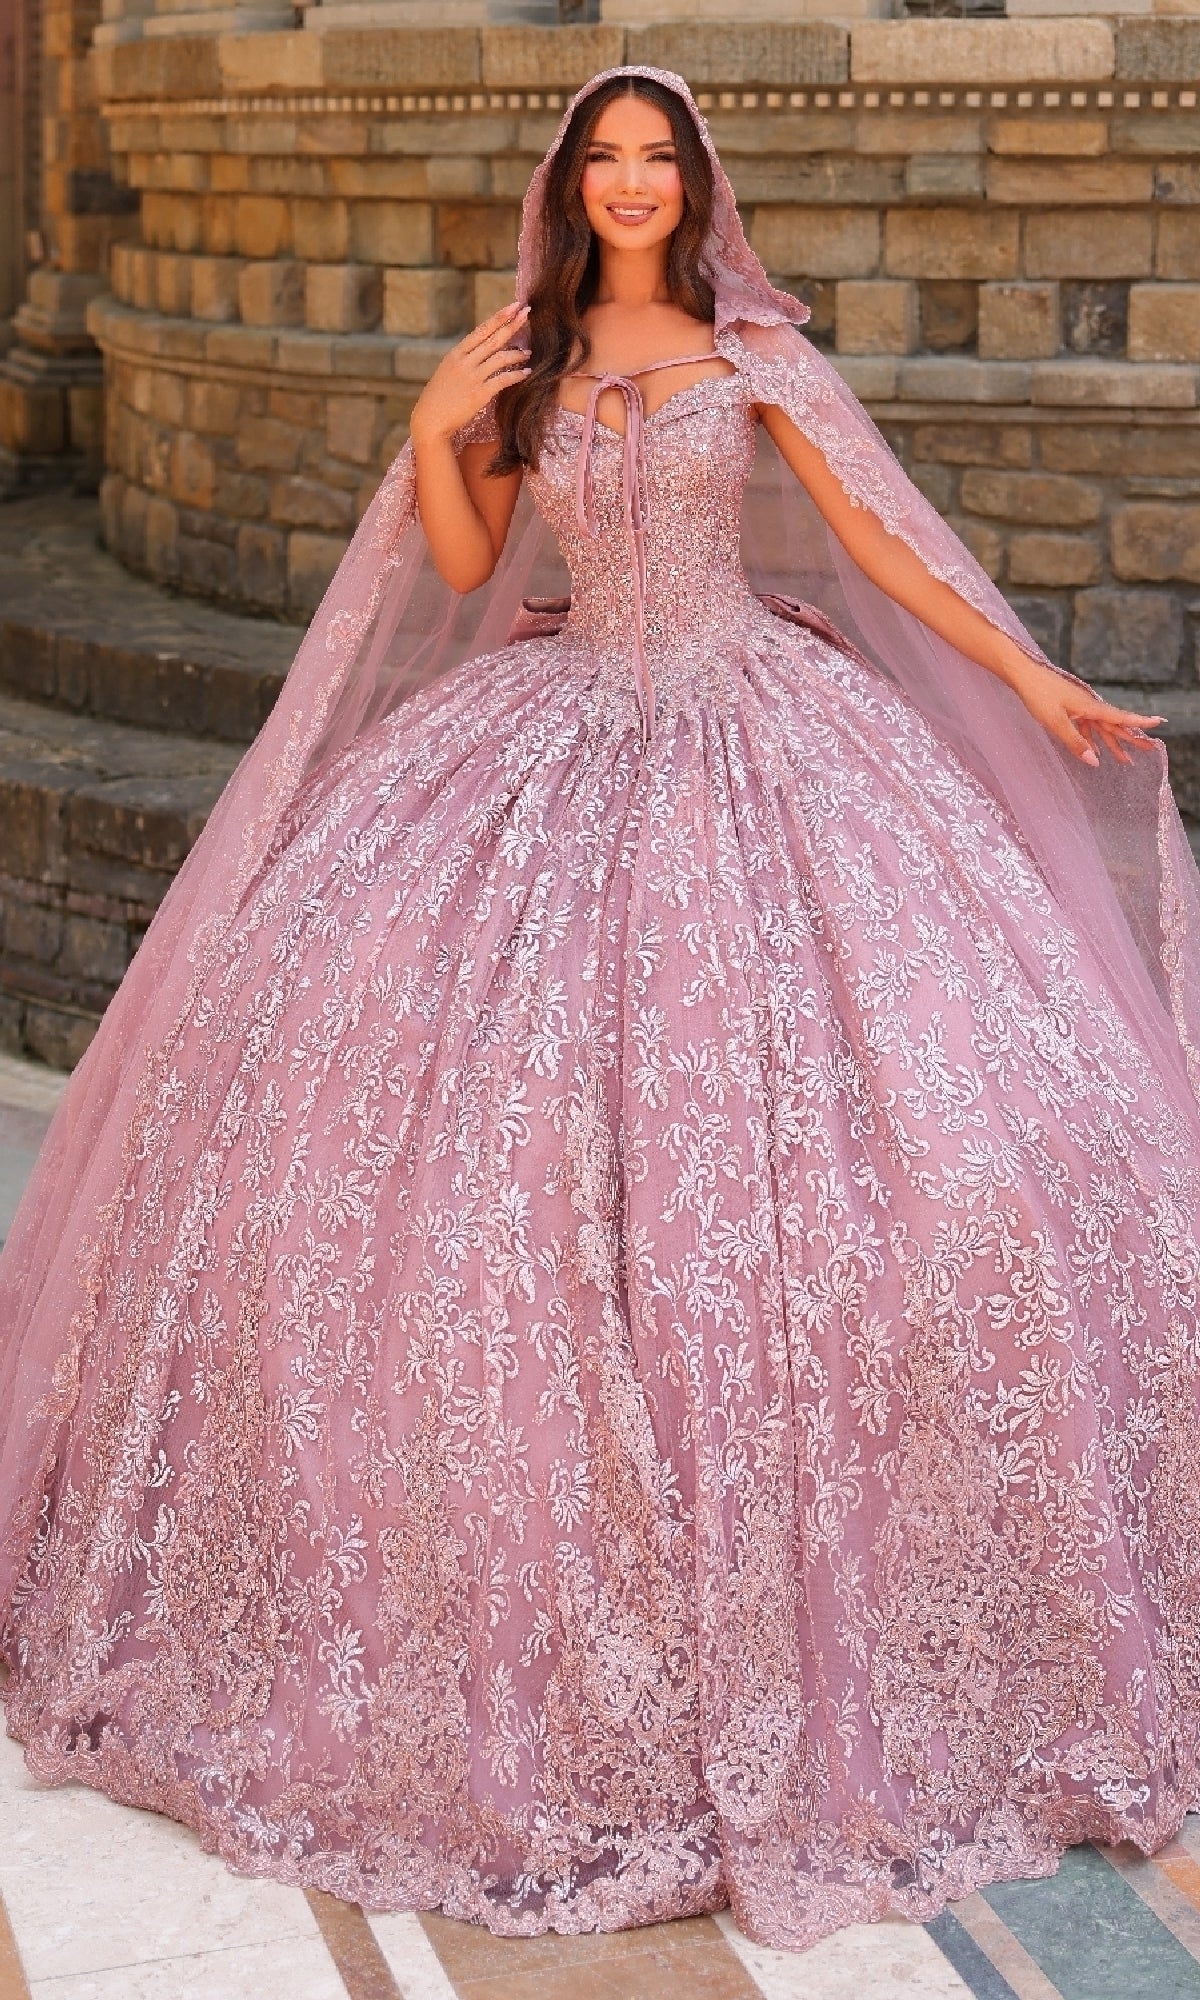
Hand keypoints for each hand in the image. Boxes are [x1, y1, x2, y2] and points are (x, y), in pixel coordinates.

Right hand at [409, 302, 530, 445]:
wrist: (430, 421)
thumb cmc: (439, 398)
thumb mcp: (447, 372)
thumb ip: (464, 360)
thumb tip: (481, 351)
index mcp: (456, 354)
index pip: (481, 330)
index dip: (499, 317)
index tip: (513, 306)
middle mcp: (464, 362)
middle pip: (493, 338)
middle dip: (512, 324)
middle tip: (527, 312)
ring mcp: (472, 377)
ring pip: (501, 358)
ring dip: (517, 354)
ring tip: (528, 352)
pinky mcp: (479, 394)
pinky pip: (503, 380)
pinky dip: (517, 375)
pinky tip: (526, 372)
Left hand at [1012, 656, 1163, 767]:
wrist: (1023, 674)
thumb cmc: (1038, 695)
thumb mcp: (1055, 722)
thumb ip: (1075, 742)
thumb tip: (1095, 761)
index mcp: (1090, 707)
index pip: (1120, 718)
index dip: (1139, 723)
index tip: (1158, 723)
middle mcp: (1089, 706)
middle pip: (1115, 725)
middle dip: (1132, 739)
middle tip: (1149, 750)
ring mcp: (1080, 707)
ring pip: (1102, 728)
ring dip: (1113, 743)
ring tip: (1126, 759)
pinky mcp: (1070, 708)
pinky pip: (1087, 726)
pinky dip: (1092, 739)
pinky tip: (1095, 750)